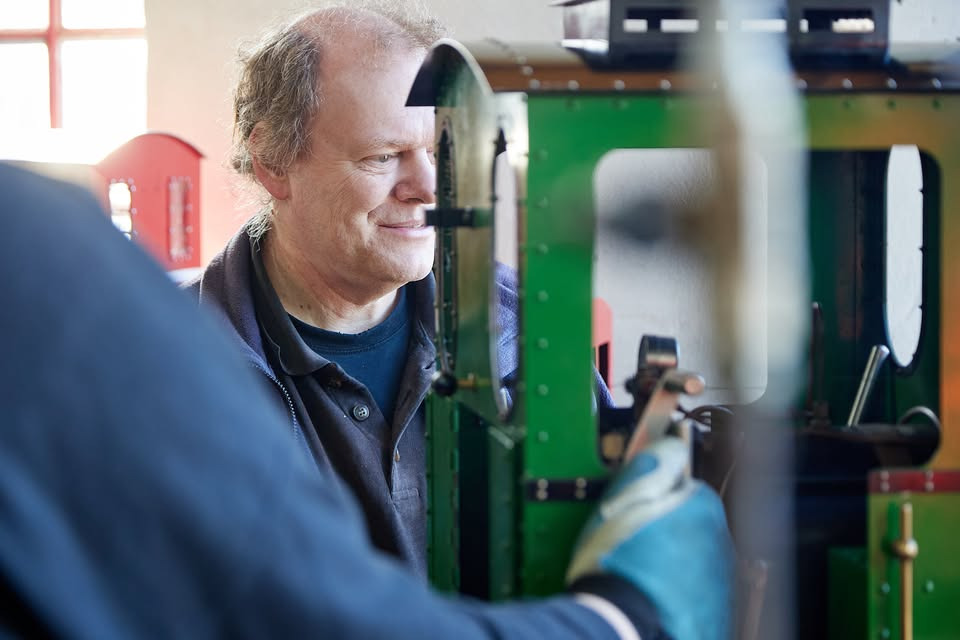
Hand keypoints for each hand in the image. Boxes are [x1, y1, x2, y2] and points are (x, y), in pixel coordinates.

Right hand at [567, 437, 734, 639]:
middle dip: (668, 529)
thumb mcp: (620, 500)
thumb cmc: (618, 562)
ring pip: (695, 560)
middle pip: (693, 525)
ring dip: (674, 561)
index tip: (637, 505)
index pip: (686, 488)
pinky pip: (696, 593)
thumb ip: (650, 466)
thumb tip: (669, 444)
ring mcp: (722, 582)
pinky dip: (679, 592)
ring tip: (639, 572)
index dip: (658, 494)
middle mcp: (721, 543)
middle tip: (633, 541)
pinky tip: (651, 595)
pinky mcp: (717, 614)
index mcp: (703, 508)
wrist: (623, 623)